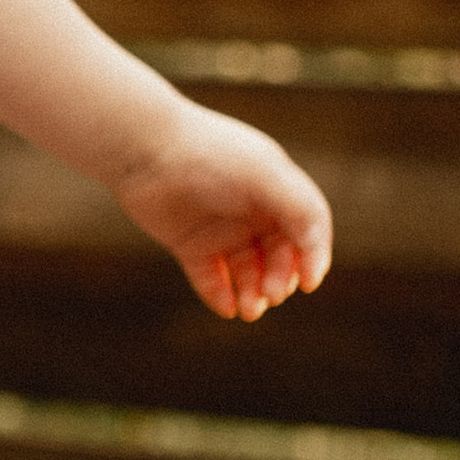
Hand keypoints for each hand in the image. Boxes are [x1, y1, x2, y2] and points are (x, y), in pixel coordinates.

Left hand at [113, 100, 333, 322]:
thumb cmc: (209, 156)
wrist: (143, 150)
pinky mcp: (190, 245)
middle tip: (271, 295)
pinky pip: (212, 279)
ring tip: (250, 310)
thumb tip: (315, 251)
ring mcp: (221, 230)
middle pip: (280, 257)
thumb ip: (300, 208)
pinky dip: (221, 297)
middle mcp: (253, 212)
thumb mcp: (265, 175)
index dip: (313, 258)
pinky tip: (227, 308)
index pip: (307, 231)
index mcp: (277, 190)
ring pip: (248, 273)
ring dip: (254, 294)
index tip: (309, 283)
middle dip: (279, 280)